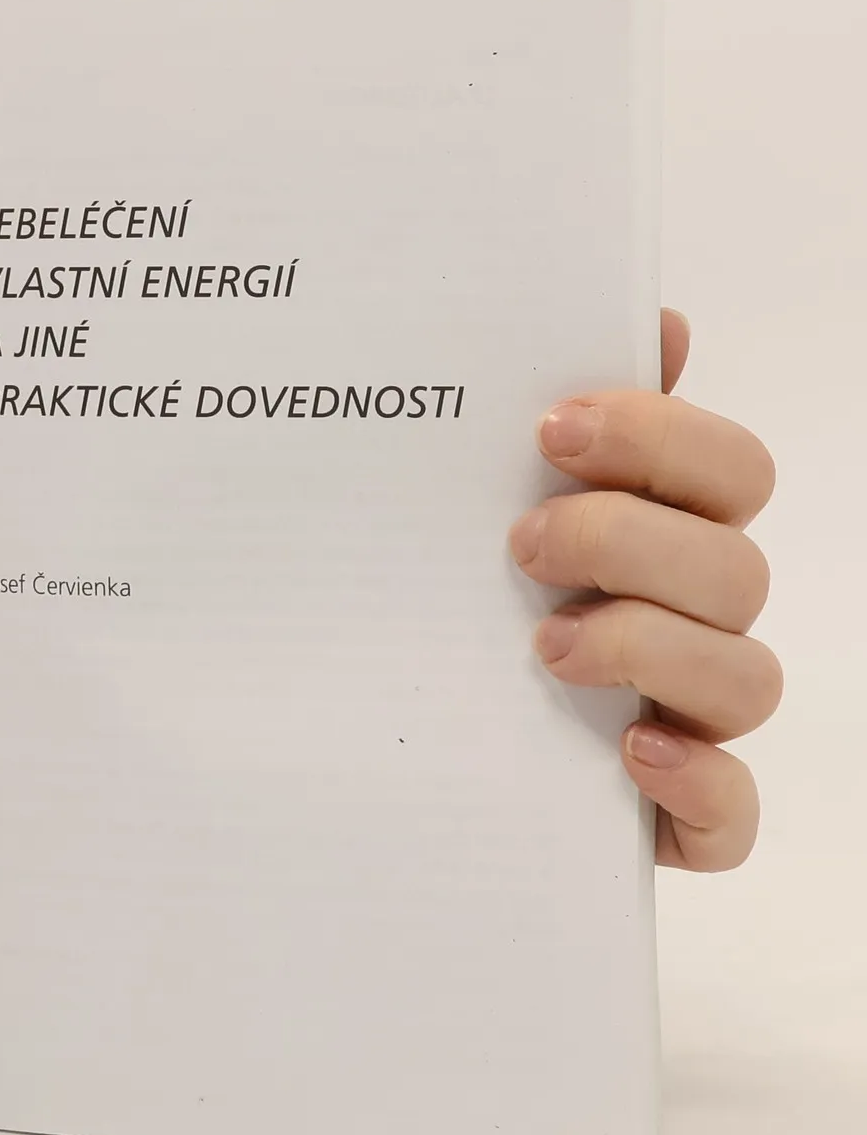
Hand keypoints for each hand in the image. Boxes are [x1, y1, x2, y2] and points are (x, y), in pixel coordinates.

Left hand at [509, 310, 779, 870]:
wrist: (390, 725)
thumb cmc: (455, 592)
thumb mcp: (478, 497)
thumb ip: (566, 415)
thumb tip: (656, 318)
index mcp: (667, 529)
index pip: (728, 468)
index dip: (659, 438)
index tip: (549, 430)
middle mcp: (696, 618)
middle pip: (736, 568)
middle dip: (631, 543)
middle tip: (522, 547)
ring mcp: (693, 717)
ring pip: (745, 679)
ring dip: (651, 651)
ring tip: (546, 649)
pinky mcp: (675, 813)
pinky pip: (731, 816)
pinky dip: (699, 788)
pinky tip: (632, 753)